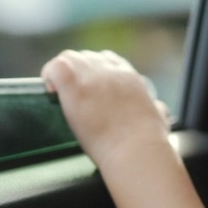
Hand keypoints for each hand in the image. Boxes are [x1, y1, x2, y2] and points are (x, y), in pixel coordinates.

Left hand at [41, 50, 169, 166]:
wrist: (136, 149)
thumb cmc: (148, 142)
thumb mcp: (158, 118)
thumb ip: (156, 109)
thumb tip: (159, 110)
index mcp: (130, 78)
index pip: (108, 60)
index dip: (95, 72)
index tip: (90, 87)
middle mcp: (110, 71)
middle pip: (86, 58)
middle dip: (76, 73)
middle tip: (71, 94)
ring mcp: (92, 76)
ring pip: (69, 58)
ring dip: (62, 74)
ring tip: (57, 93)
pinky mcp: (74, 85)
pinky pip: (55, 67)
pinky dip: (49, 75)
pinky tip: (50, 92)